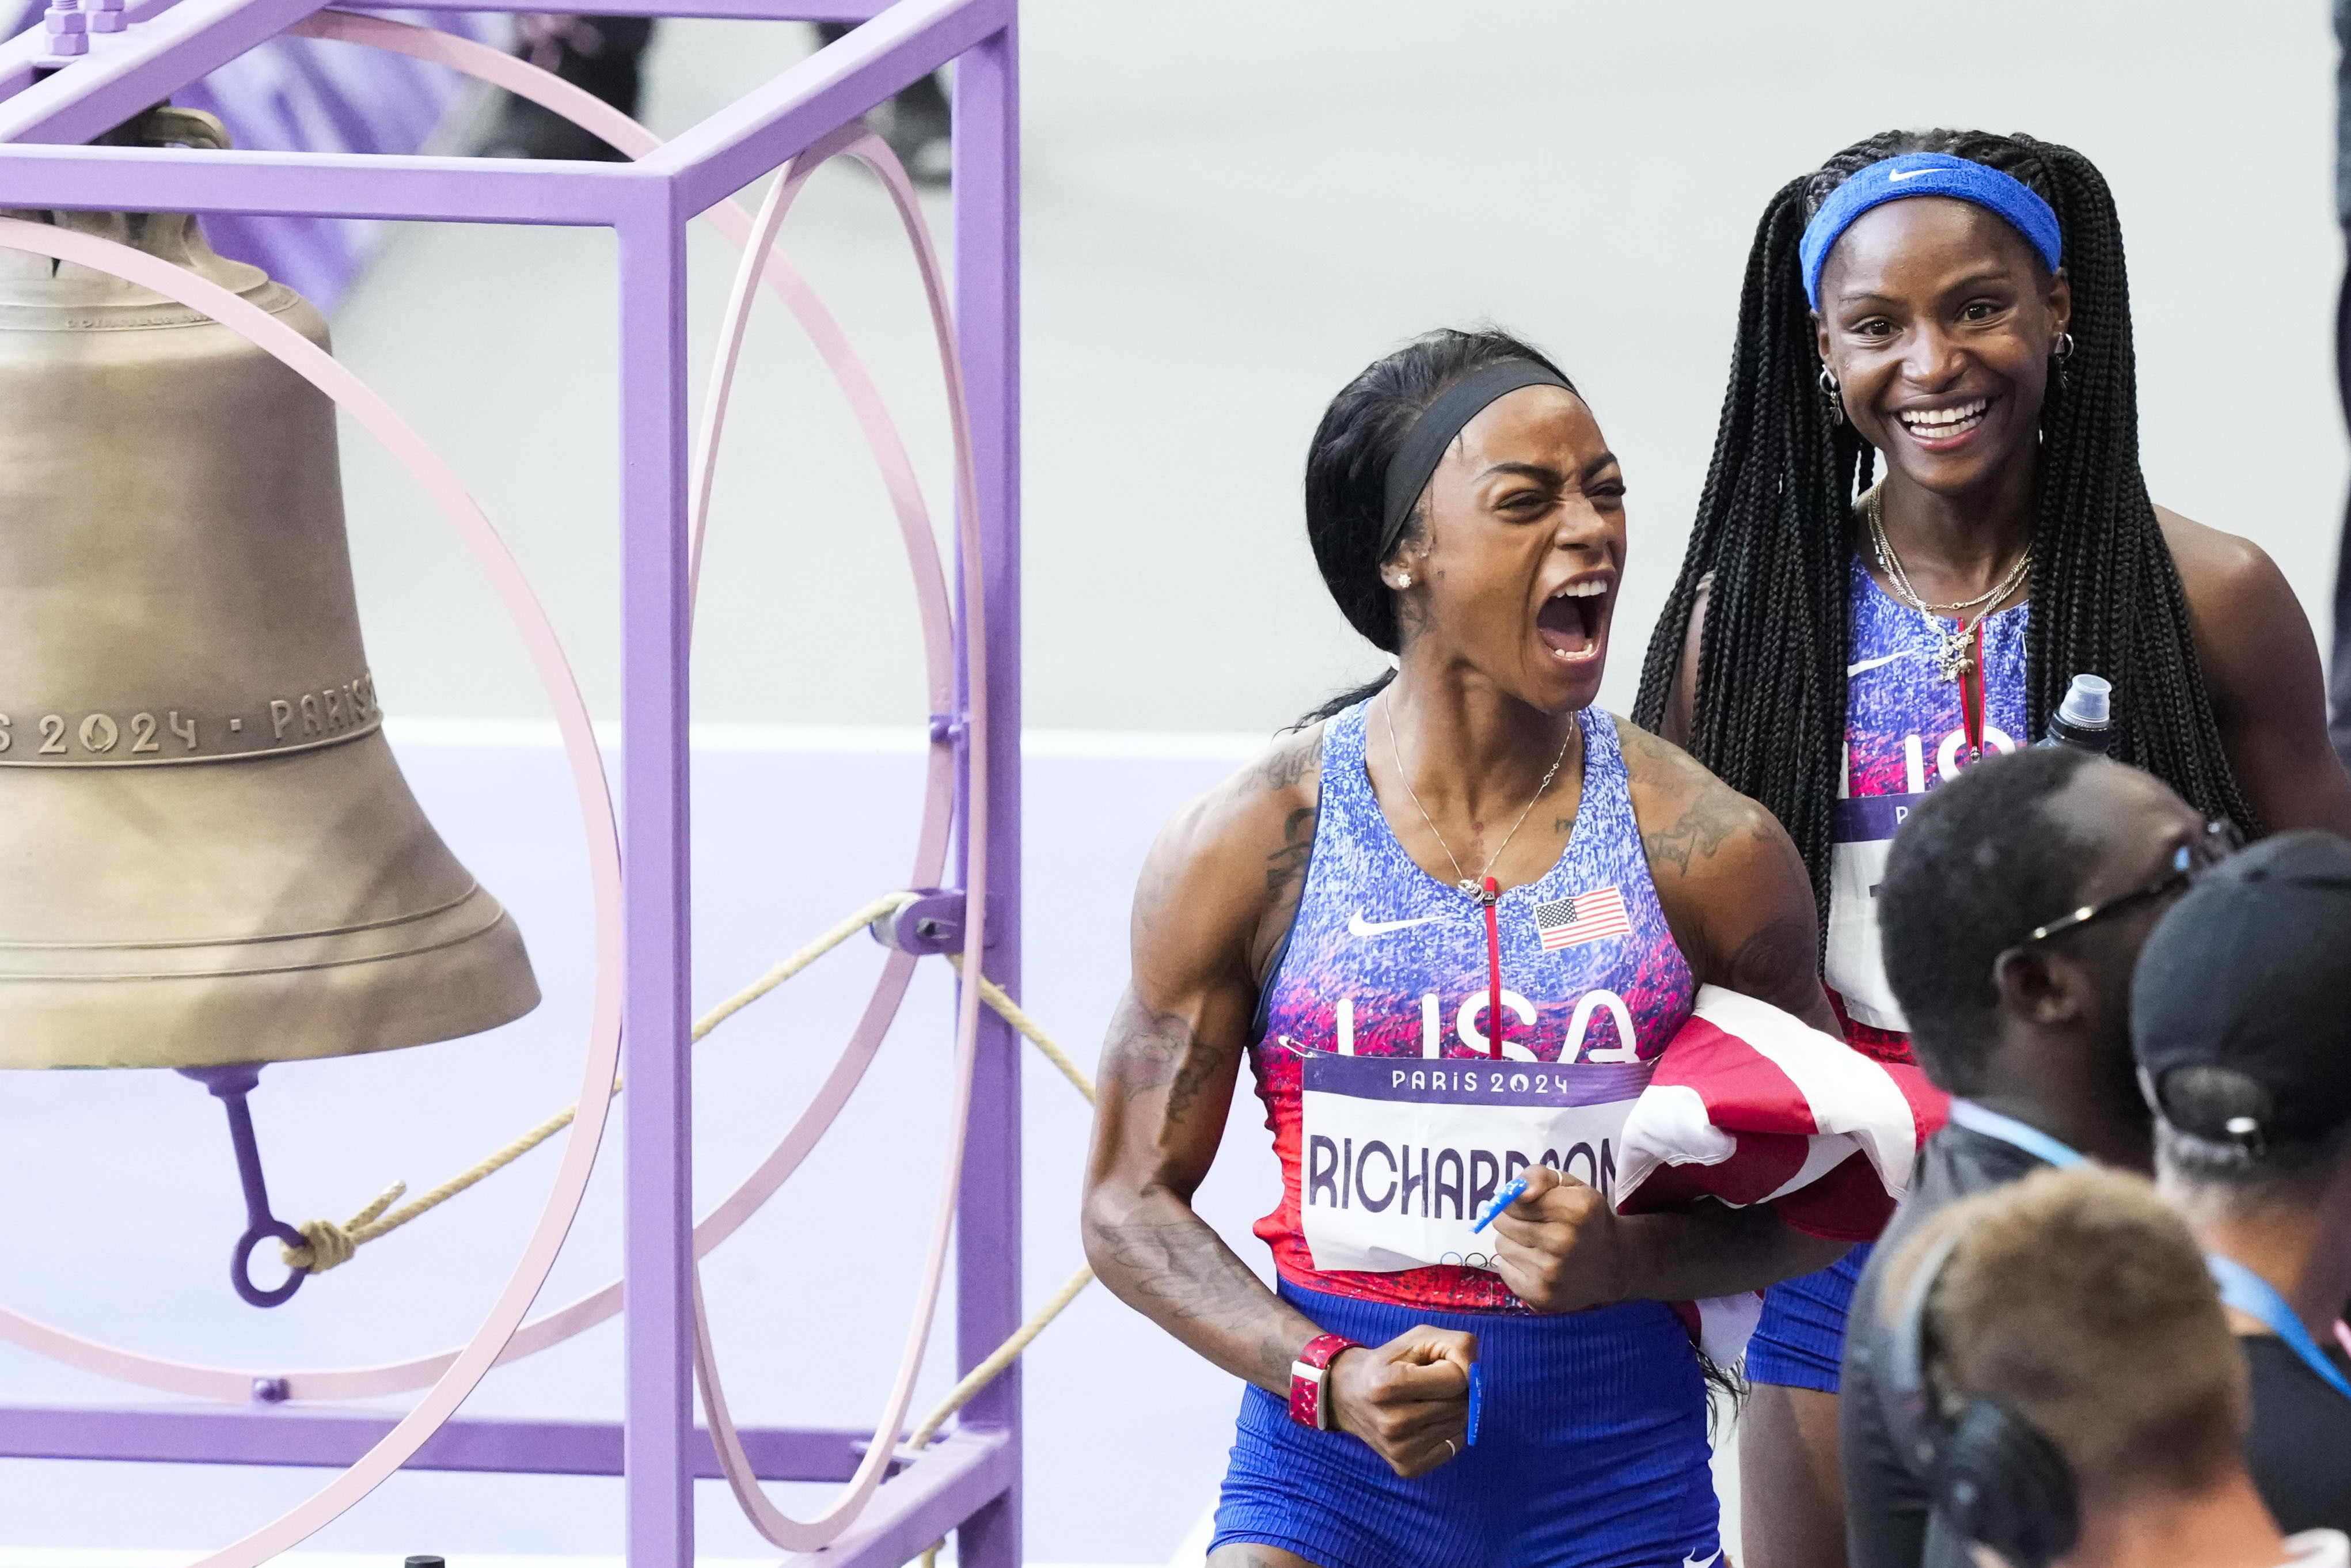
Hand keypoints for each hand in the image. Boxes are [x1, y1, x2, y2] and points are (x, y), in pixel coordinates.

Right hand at [1326, 1324, 1476, 1477]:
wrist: (1348, 1395)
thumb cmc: (1390, 1362)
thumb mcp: (1419, 1338)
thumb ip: (1457, 1345)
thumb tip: (1476, 1376)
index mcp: (1387, 1384)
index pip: (1456, 1379)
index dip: (1453, 1367)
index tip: (1432, 1366)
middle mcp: (1392, 1422)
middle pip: (1459, 1404)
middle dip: (1453, 1390)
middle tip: (1427, 1385)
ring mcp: (1399, 1449)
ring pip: (1459, 1425)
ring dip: (1451, 1410)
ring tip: (1423, 1402)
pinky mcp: (1407, 1468)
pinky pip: (1454, 1446)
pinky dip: (1447, 1431)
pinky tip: (1424, 1423)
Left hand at [1488, 1162, 1625, 1312]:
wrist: (1614, 1265)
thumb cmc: (1586, 1218)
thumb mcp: (1570, 1186)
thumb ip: (1539, 1175)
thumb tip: (1521, 1192)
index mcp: (1575, 1209)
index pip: (1513, 1199)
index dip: (1520, 1201)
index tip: (1534, 1206)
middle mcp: (1563, 1242)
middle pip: (1502, 1222)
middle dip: (1514, 1220)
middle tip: (1536, 1225)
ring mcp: (1551, 1273)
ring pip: (1501, 1246)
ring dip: (1514, 1242)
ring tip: (1539, 1246)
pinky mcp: (1540, 1296)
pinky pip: (1504, 1270)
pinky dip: (1515, 1265)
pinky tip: (1537, 1264)